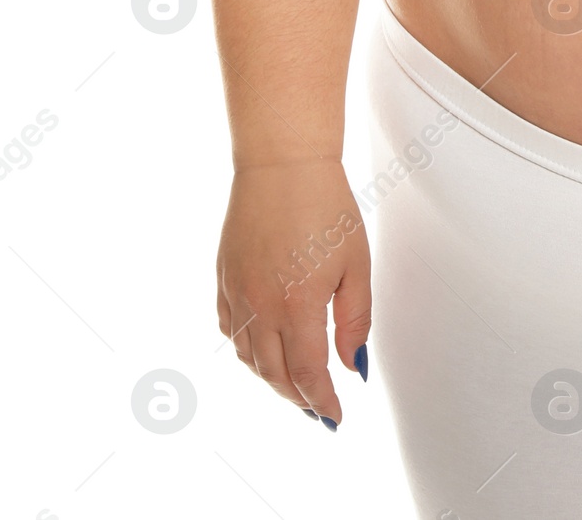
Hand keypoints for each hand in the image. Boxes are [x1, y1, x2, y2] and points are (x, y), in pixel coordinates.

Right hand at [215, 159, 370, 427]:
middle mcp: (261, 307)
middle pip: (275, 374)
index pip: (308, 374)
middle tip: (317, 409)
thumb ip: (354, 320)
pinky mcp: (224, 278)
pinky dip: (246, 351)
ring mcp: (238, 293)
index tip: (334, 417)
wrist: (283, 165)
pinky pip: (230, 331)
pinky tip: (262, 352)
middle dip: (298, 398)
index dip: (322, 401)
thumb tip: (353, 366)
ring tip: (294, 387)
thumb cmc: (327, 206)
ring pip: (248, 358)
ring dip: (271, 379)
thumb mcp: (356, 264)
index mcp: (298, 306)